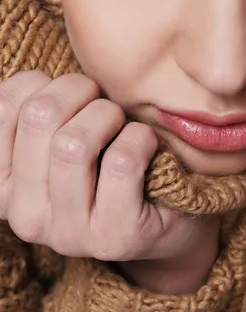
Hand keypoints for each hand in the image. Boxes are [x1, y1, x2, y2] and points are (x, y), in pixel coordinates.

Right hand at [0, 71, 219, 291]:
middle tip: (102, 101)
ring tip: (122, 124)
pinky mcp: (114, 236)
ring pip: (75, 142)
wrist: (163, 220)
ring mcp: (67, 233)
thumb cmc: (107, 162)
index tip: (72, 94)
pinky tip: (147, 146)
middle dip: (81, 91)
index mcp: (4, 185)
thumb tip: (36, 75)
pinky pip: (121, 161)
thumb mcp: (62, 137)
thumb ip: (41, 111)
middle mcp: (24, 215)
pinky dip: (140, 139)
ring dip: (109, 116)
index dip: (45, 82)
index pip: (4, 106)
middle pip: (40, 116)